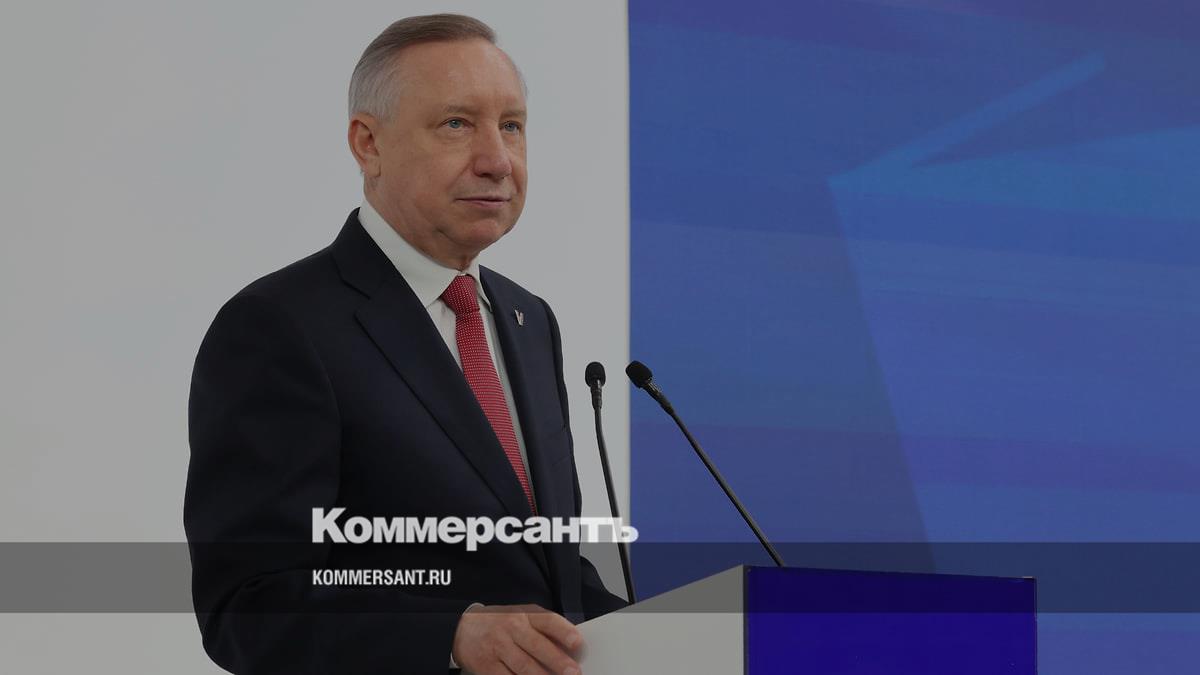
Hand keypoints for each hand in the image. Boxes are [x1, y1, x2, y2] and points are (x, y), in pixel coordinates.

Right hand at [451, 603, 583, 674]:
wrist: (461, 629)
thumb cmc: (499, 624)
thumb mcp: (520, 616)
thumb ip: (543, 628)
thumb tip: (568, 647)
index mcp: (523, 614)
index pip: (547, 620)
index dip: (564, 631)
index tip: (577, 642)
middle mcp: (511, 629)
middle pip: (537, 646)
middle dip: (557, 661)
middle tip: (573, 672)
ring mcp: (498, 647)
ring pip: (523, 666)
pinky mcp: (487, 666)